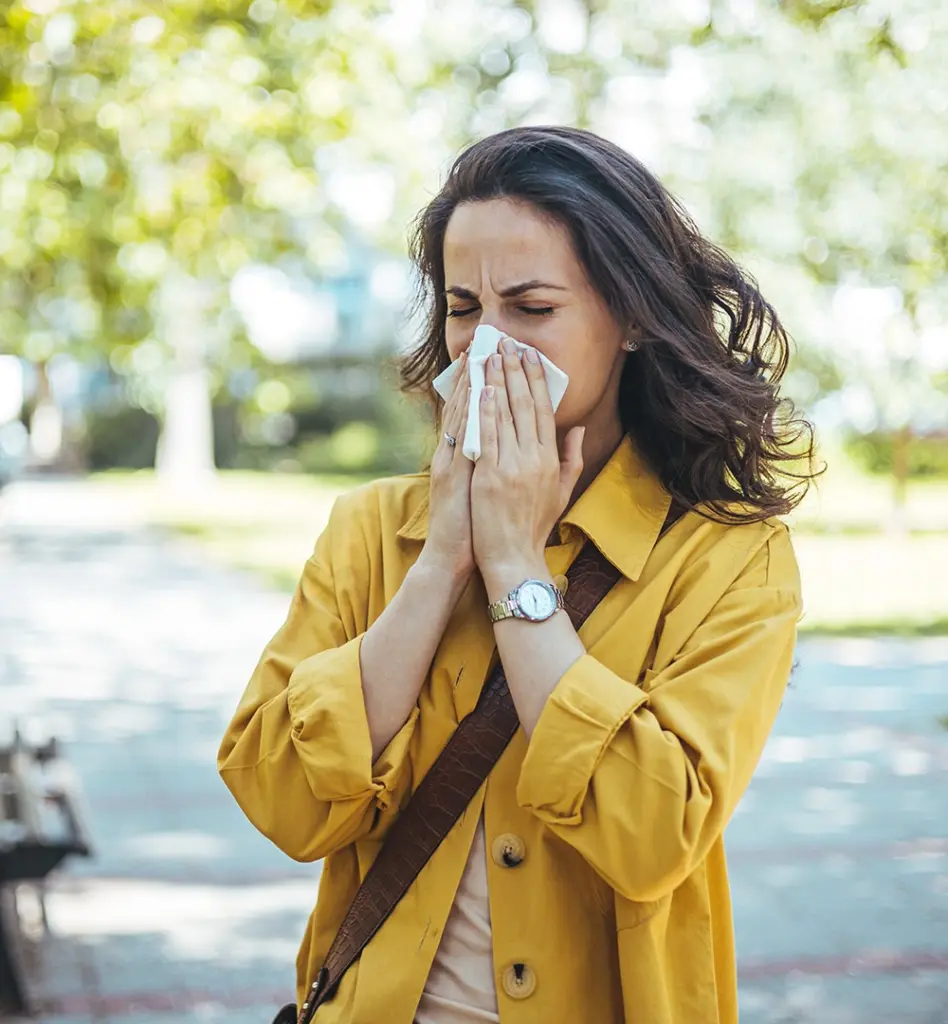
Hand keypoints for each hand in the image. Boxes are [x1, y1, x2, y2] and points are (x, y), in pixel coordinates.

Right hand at [418, 350, 474, 581]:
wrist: (451, 558)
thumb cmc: (472, 528)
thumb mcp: (482, 491)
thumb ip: (490, 465)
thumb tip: (505, 446)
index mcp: (461, 457)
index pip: (471, 414)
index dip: (480, 385)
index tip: (492, 358)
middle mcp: (452, 454)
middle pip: (462, 406)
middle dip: (473, 374)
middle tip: (484, 343)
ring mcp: (448, 462)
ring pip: (458, 415)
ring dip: (467, 384)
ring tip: (477, 355)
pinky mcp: (448, 474)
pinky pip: (458, 437)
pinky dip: (465, 413)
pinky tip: (475, 392)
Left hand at [471, 339, 584, 590]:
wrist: (514, 558)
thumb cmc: (535, 527)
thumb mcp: (562, 492)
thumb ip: (571, 458)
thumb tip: (578, 428)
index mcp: (550, 460)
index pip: (544, 410)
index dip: (536, 380)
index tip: (530, 356)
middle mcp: (533, 459)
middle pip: (525, 405)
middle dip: (516, 371)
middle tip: (507, 343)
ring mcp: (511, 467)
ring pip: (504, 415)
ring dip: (497, 382)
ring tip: (490, 356)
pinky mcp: (489, 477)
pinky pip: (486, 437)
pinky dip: (484, 412)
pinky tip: (481, 389)